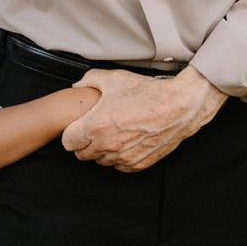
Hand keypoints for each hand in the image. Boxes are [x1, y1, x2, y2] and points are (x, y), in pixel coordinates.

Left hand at [60, 66, 227, 172]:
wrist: (178, 107)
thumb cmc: (147, 93)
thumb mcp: (114, 79)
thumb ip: (89, 81)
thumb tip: (76, 87)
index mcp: (96, 126)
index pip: (68, 142)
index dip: (71, 133)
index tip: (78, 127)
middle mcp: (107, 145)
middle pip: (81, 155)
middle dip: (84, 143)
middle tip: (94, 129)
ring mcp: (123, 157)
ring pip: (100, 161)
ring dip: (102, 151)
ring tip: (113, 133)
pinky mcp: (137, 164)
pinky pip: (118, 166)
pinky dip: (119, 157)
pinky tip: (125, 141)